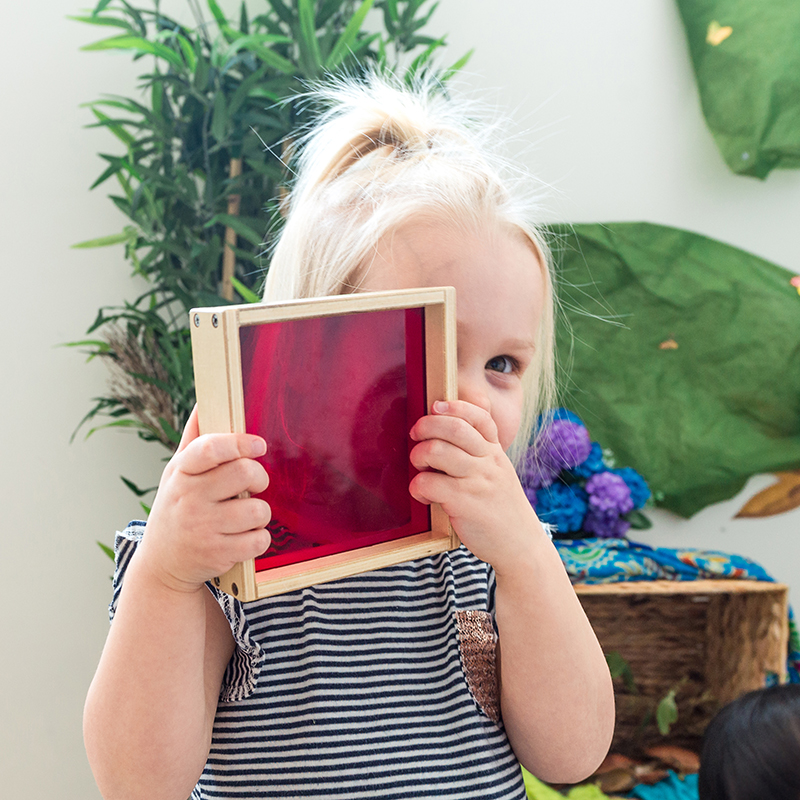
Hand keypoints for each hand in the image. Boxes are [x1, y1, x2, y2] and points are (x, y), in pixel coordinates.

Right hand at [136, 406, 271, 592]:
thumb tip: (204, 401)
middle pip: (244, 473)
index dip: (239, 443)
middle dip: (258, 477)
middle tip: (254, 484)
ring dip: (260, 513)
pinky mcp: (218, 554)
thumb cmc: (177, 509)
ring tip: (244, 516)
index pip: (210, 448)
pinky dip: (259, 538)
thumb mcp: (176, 473)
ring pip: (258, 509)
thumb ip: (195, 439)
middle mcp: (189, 499)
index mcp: (181, 473)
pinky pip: (259, 539)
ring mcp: (203, 528)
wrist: (162, 565)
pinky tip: (243, 538)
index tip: (258, 445)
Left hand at [408, 400, 542, 573]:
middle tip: (416, 435)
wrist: (521, 545)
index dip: (454, 406)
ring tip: (420, 467)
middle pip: (453, 427)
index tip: (435, 407)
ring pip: (437, 451)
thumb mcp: (498, 474)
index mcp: (496, 452)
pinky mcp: (464, 503)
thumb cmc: (501, 509)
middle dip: (426, 425)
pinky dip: (418, 487)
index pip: (479, 417)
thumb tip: (443, 434)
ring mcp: (477, 481)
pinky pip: (429, 483)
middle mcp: (489, 462)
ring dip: (419, 455)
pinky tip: (423, 494)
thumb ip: (480, 454)